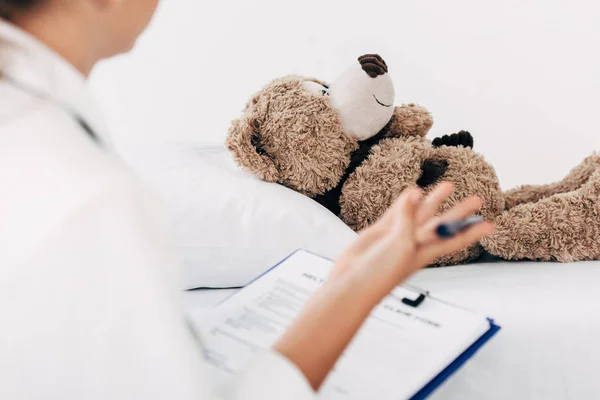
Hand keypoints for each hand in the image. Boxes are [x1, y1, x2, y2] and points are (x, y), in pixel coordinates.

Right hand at [329, 182, 493, 289]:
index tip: (490, 224)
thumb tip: (416, 191)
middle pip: (442, 225)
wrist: (350, 283)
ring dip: (434, 202)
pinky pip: (396, 213)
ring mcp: (396, 238)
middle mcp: (414, 245)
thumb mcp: (400, 244)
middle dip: (459, 213)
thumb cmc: (379, 273)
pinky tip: (412, 191)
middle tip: (477, 200)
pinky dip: (405, 202)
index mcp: (424, 253)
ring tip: (448, 185)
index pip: (454, 239)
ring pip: (421, 215)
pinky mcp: (379, 233)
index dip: (471, 231)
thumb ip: (408, 217)